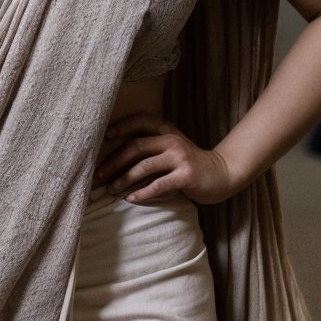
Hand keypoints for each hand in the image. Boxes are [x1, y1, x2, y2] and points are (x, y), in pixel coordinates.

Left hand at [93, 113, 233, 205]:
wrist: (222, 174)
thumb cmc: (189, 165)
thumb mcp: (172, 149)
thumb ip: (152, 147)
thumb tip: (116, 159)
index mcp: (167, 131)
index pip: (141, 120)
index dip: (122, 126)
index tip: (105, 136)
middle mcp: (172, 140)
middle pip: (135, 147)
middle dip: (112, 162)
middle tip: (97, 176)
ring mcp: (180, 157)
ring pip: (144, 166)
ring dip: (123, 179)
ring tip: (110, 190)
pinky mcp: (186, 175)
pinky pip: (158, 184)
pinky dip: (142, 193)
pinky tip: (130, 200)